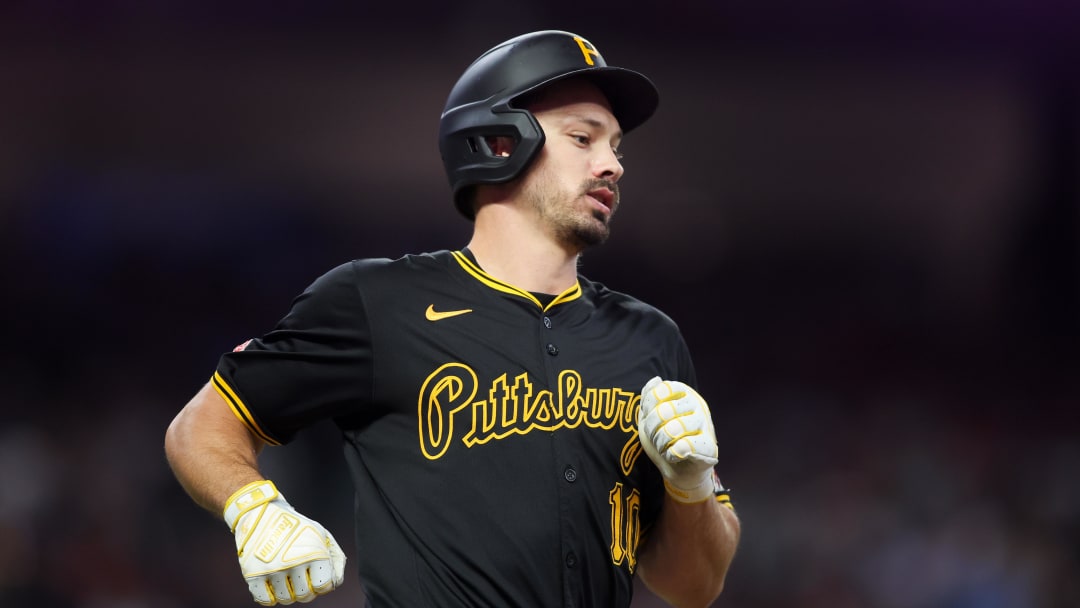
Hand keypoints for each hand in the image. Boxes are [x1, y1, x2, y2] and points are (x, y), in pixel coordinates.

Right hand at [223, 480, 345, 604]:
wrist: (260, 513)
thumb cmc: (294, 525)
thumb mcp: (320, 533)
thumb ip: (334, 558)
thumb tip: (335, 582)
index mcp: (314, 552)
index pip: (324, 586)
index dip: (321, 583)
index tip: (315, 576)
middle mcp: (294, 562)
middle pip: (305, 595)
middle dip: (305, 589)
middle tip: (300, 577)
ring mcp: (273, 569)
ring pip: (286, 599)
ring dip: (288, 592)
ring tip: (286, 577)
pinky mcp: (253, 573)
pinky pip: (265, 600)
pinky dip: (270, 597)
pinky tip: (272, 584)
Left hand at [638, 377, 718, 502]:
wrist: (679, 470)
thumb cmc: (664, 439)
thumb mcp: (649, 417)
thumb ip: (649, 397)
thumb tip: (656, 380)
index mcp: (683, 393)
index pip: (659, 391)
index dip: (649, 408)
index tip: (650, 418)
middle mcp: (697, 404)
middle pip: (663, 411)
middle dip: (653, 430)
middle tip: (657, 438)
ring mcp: (705, 424)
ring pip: (672, 430)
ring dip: (661, 444)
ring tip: (665, 447)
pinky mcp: (709, 446)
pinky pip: (682, 447)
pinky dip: (672, 455)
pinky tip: (675, 456)